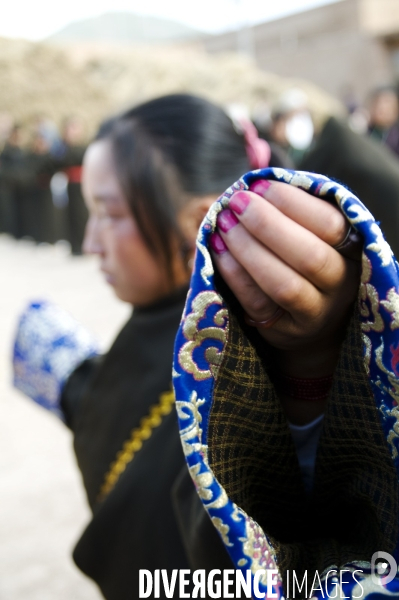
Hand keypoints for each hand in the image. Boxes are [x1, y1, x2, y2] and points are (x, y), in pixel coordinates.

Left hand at [210, 180, 361, 376]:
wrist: (308, 318)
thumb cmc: (304, 260)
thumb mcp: (309, 232)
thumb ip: (291, 207)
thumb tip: (254, 168)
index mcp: (352, 250)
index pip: (330, 224)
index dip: (293, 203)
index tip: (260, 185)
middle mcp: (340, 284)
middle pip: (309, 256)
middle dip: (267, 225)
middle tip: (236, 202)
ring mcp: (314, 312)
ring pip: (282, 284)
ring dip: (247, 250)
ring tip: (223, 224)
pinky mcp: (284, 330)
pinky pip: (257, 302)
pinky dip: (234, 273)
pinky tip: (217, 249)